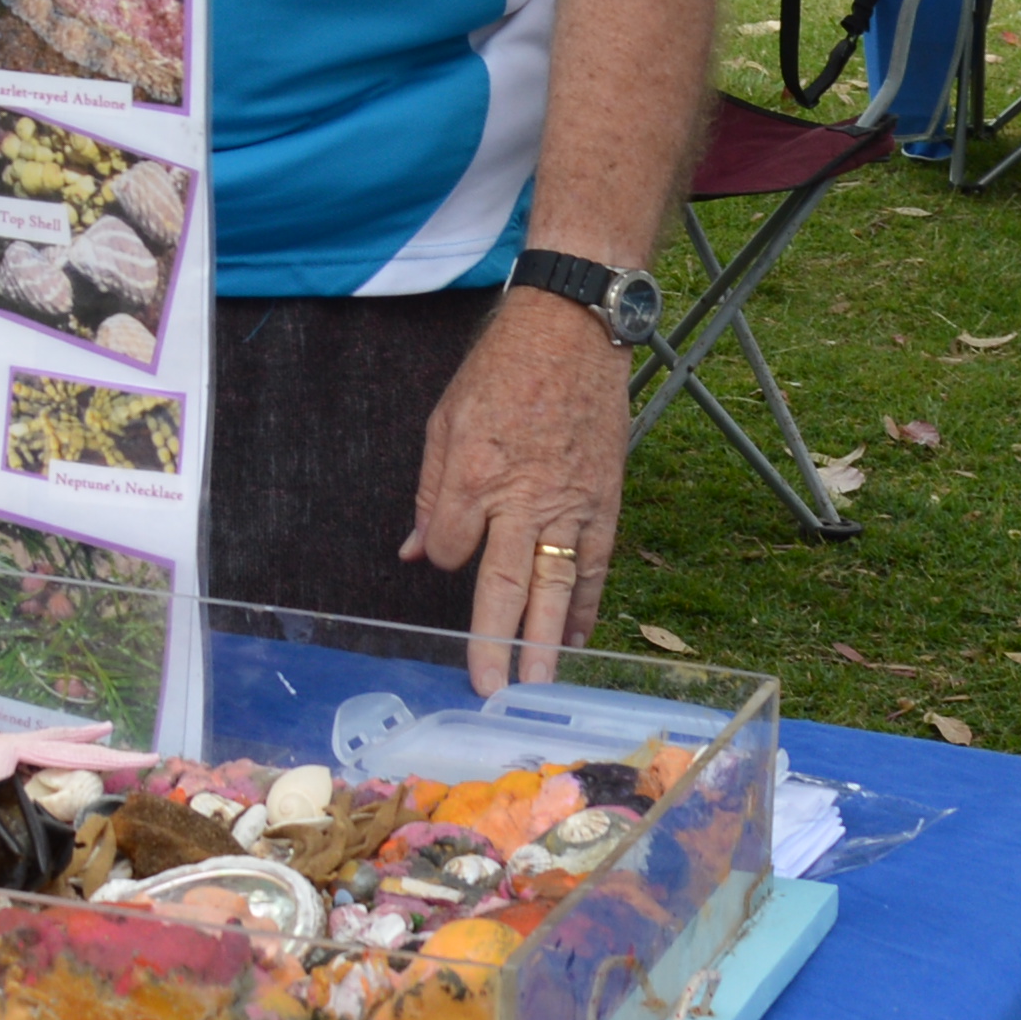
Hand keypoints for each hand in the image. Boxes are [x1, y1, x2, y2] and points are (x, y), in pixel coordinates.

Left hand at [405, 290, 636, 695]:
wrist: (571, 331)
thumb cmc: (501, 370)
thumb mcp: (445, 420)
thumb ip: (431, 492)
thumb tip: (416, 551)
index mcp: (473, 474)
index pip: (454, 547)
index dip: (447, 556)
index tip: (450, 550)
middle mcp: (521, 497)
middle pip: (504, 584)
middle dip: (494, 641)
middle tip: (490, 689)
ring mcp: (568, 503)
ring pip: (556, 585)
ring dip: (547, 640)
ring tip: (540, 684)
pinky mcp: (604, 500)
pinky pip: (596, 563)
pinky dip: (589, 602)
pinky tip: (581, 636)